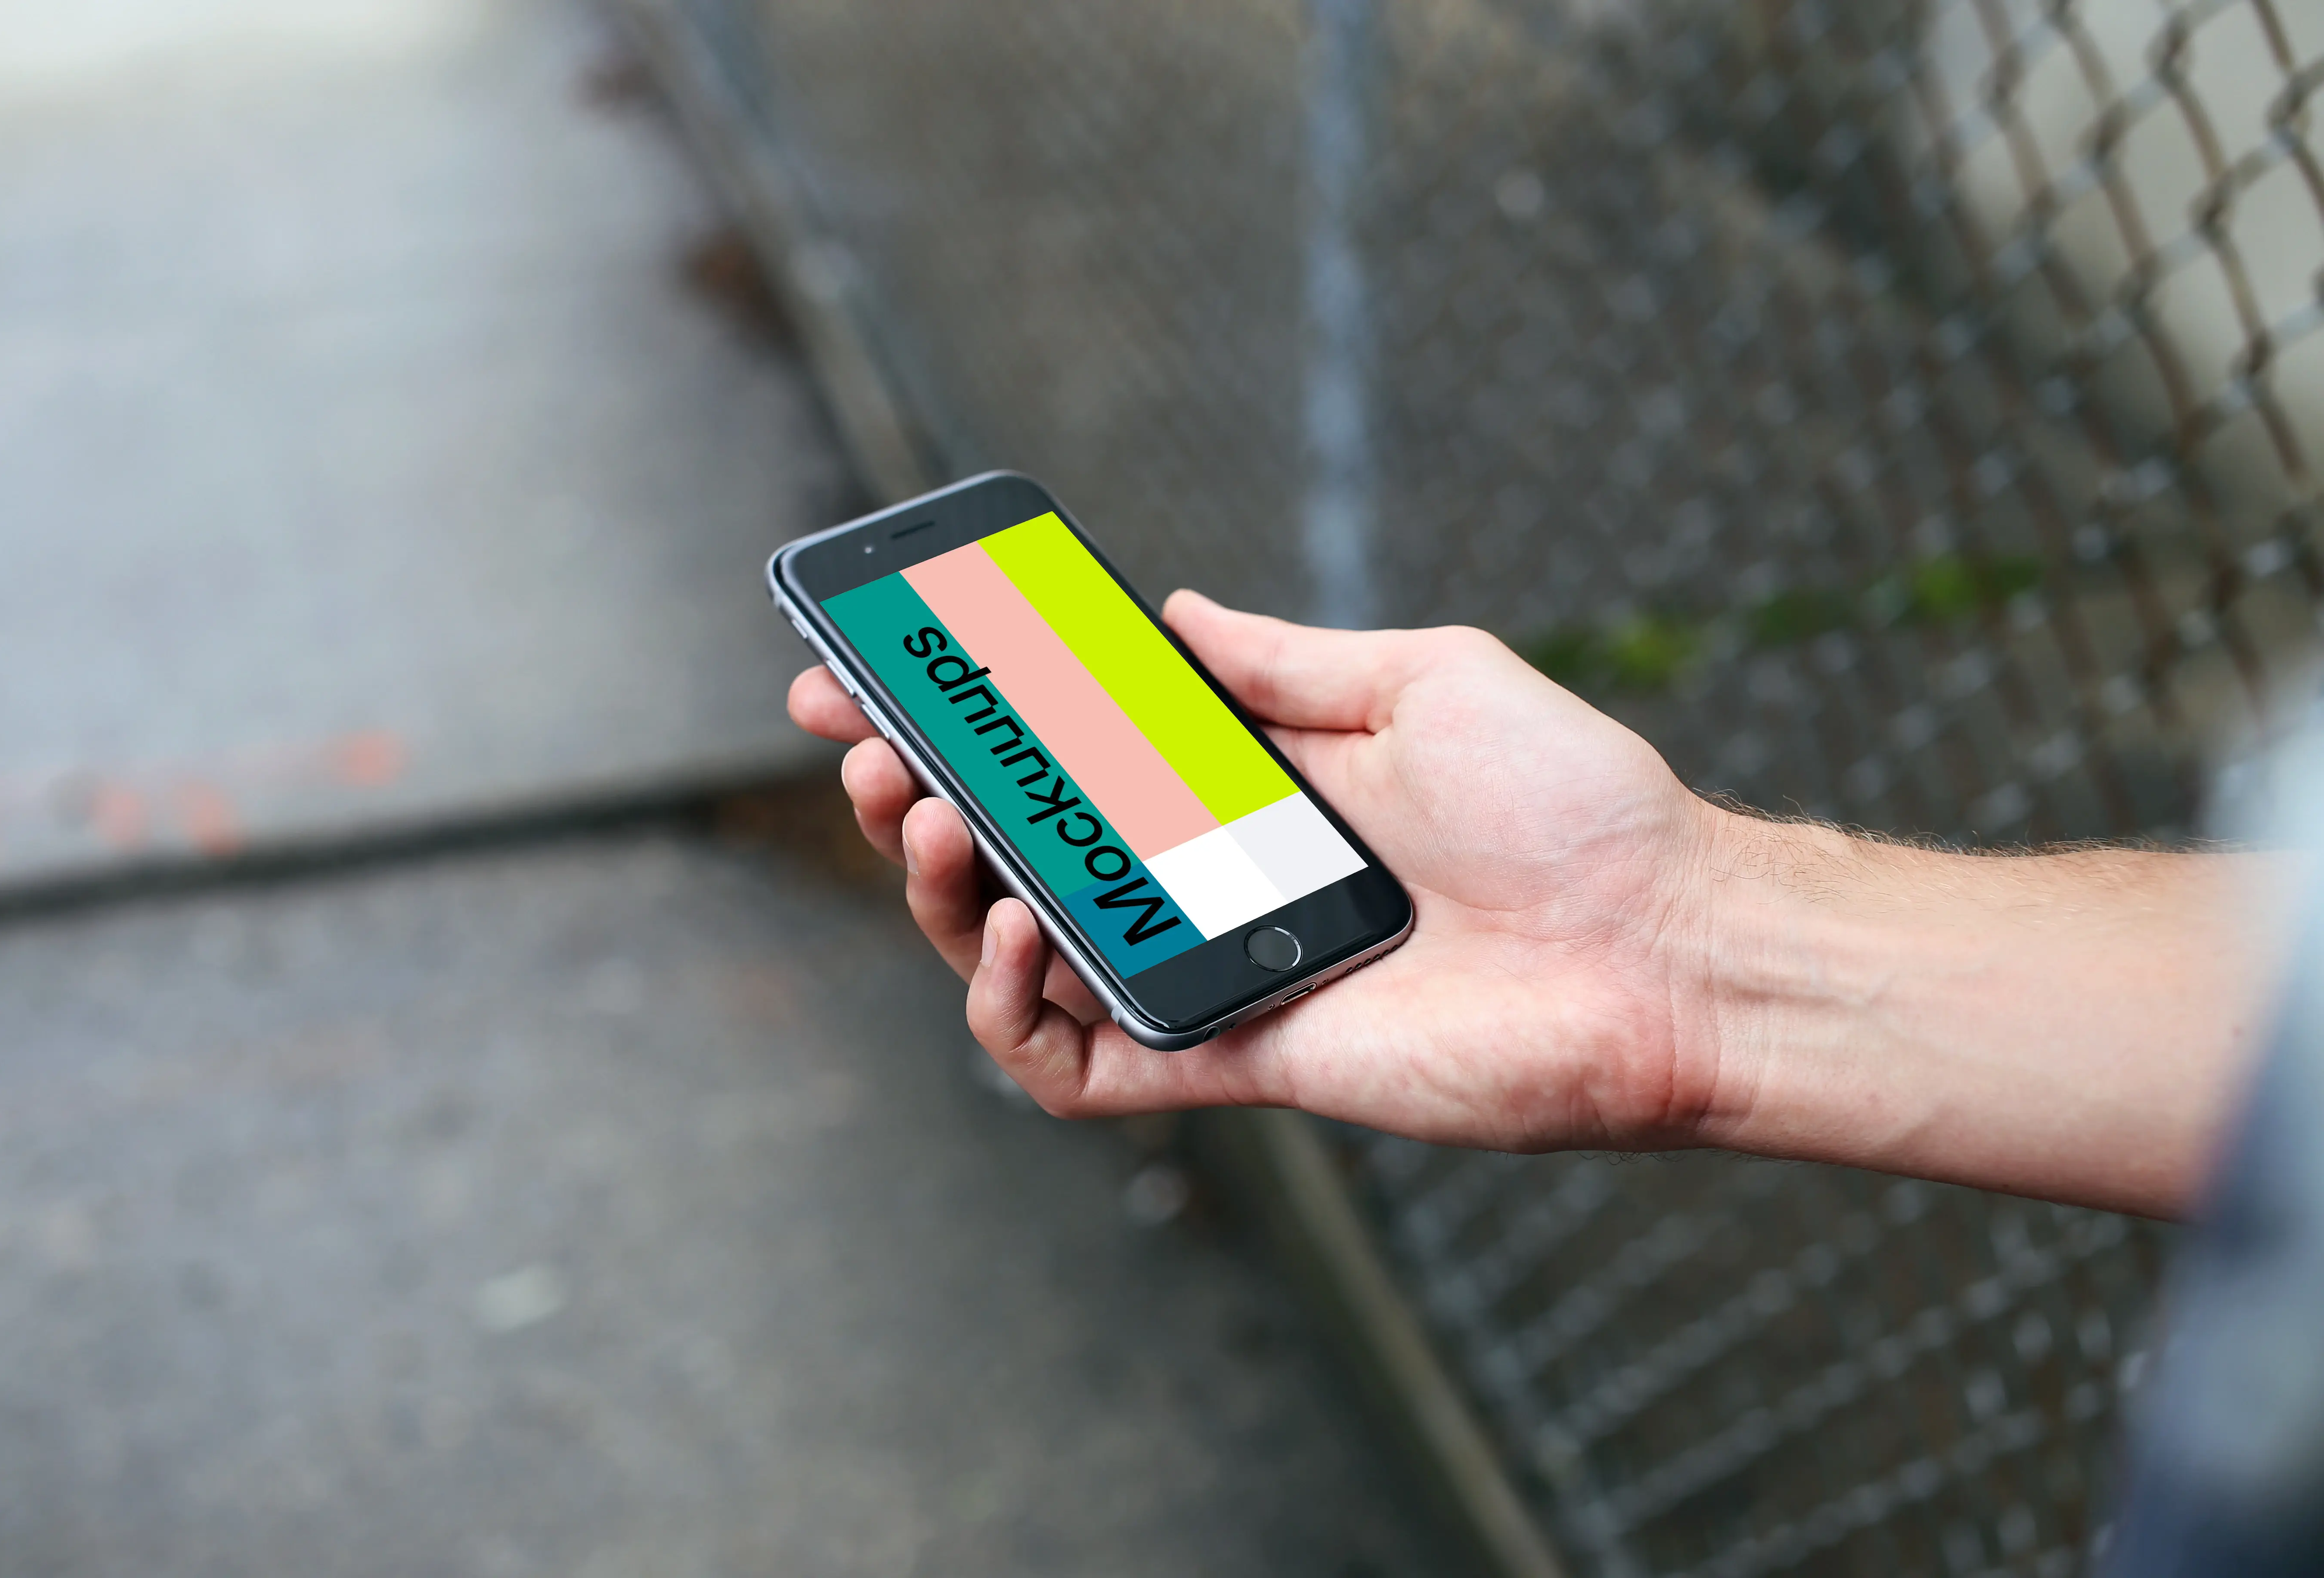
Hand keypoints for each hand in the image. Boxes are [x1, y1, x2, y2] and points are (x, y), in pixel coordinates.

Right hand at [788, 589, 1726, 1152]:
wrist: (1666, 941)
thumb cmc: (1574, 804)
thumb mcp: (1422, 677)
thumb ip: (1282, 659)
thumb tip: (1169, 609)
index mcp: (1243, 789)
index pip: (1068, 755)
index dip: (963, 718)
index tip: (871, 670)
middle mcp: (1207, 882)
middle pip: (1016, 853)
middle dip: (912, 798)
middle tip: (867, 745)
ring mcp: (1210, 972)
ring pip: (1016, 957)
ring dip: (938, 894)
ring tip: (923, 822)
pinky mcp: (1230, 1058)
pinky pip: (1076, 1063)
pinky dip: (1011, 1011)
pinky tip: (1011, 931)